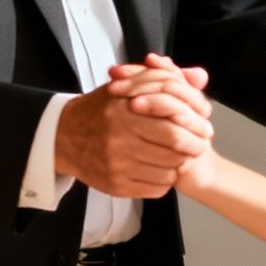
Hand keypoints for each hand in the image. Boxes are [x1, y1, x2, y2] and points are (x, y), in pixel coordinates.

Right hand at [106, 55, 221, 197]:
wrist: (63, 136)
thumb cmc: (99, 109)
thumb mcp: (126, 86)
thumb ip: (165, 79)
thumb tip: (200, 76)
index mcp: (124, 113)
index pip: (173, 126)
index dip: (194, 129)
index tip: (203, 129)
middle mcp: (119, 141)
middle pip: (173, 152)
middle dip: (192, 149)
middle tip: (198, 146)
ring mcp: (117, 166)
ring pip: (167, 173)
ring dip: (178, 165)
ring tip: (179, 156)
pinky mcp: (115, 186)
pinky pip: (154, 189)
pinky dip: (164, 180)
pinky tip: (161, 168)